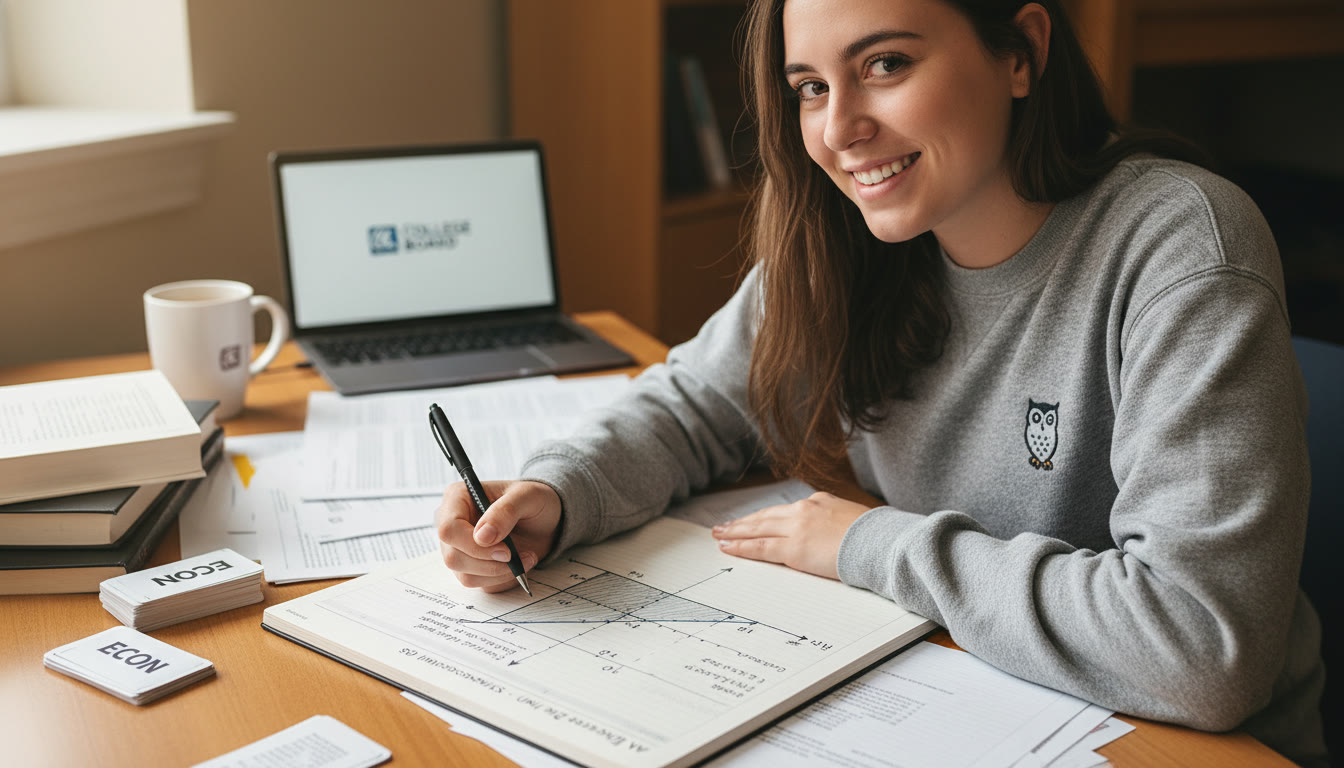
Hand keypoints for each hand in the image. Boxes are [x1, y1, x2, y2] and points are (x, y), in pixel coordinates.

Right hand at [435, 480, 561, 592]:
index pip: (448, 530)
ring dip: (500, 573)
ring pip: (466, 576)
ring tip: (526, 558)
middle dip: (490, 563)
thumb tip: (481, 537)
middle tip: (518, 556)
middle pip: (453, 558)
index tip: (505, 550)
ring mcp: (459, 549)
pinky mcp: (471, 567)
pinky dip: (504, 579)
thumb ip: (505, 512)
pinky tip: (519, 564)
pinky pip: (481, 584)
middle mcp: (453, 525)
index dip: (473, 545)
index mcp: (458, 498)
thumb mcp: (527, 496)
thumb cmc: (532, 500)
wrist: (544, 520)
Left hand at [710, 492, 871, 579]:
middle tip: (723, 526)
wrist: (881, 543)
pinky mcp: (793, 548)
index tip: (753, 521)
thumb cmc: (875, 537)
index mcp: (819, 502)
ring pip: (757, 529)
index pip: (785, 511)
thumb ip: (836, 522)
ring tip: (719, 535)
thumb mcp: (853, 519)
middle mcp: (804, 510)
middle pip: (765, 516)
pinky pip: (760, 547)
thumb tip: (832, 533)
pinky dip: (741, 547)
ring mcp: (796, 528)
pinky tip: (728, 547)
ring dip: (736, 532)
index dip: (765, 517)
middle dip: (743, 522)